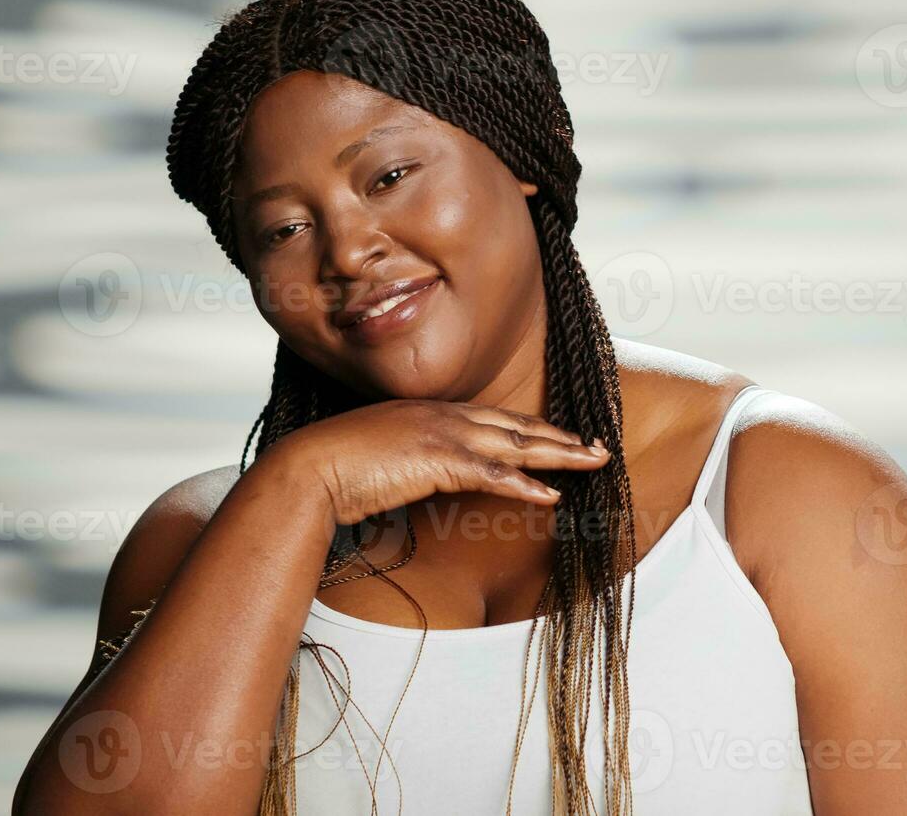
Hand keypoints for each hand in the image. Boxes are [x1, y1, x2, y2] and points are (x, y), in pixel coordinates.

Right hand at [255, 400, 609, 524]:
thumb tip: (424, 476)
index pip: (496, 419)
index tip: (563, 436)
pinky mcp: (438, 461)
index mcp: (431, 412)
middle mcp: (444, 416)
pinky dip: (526, 484)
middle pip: (517, 426)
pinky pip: (494, 474)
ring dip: (560, 454)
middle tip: (598, 446)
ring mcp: (443, 435)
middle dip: (561, 436)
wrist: (308, 467)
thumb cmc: (335, 467)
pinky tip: (552, 494)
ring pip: (517, 443)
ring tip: (593, 462)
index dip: (534, 428)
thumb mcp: (383, 455)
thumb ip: (411, 459)